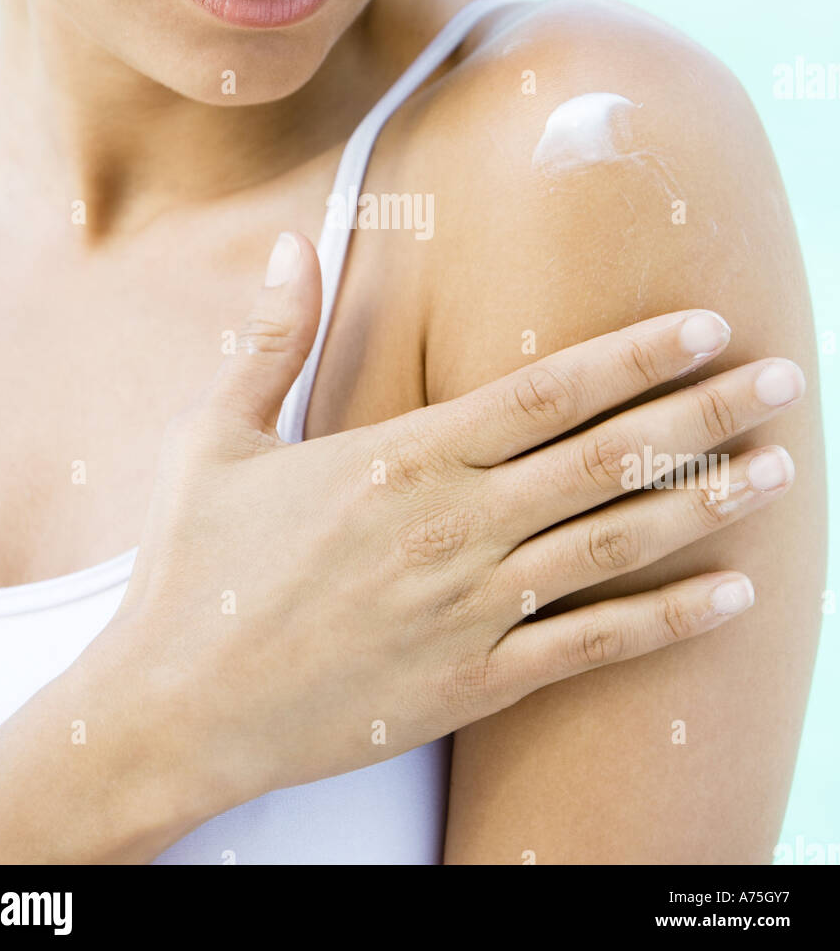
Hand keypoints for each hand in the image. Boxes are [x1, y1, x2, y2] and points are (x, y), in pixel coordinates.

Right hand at [110, 230, 803, 828]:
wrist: (172, 709)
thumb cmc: (191, 567)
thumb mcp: (214, 436)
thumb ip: (271, 338)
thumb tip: (290, 241)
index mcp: (403, 457)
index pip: (549, 391)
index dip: (639, 356)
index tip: (708, 327)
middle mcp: (454, 526)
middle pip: (609, 456)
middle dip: (707, 413)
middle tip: (786, 382)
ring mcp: (471, 608)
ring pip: (618, 544)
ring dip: (709, 504)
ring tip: (779, 471)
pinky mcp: (473, 683)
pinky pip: (593, 647)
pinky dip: (670, 620)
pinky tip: (732, 593)